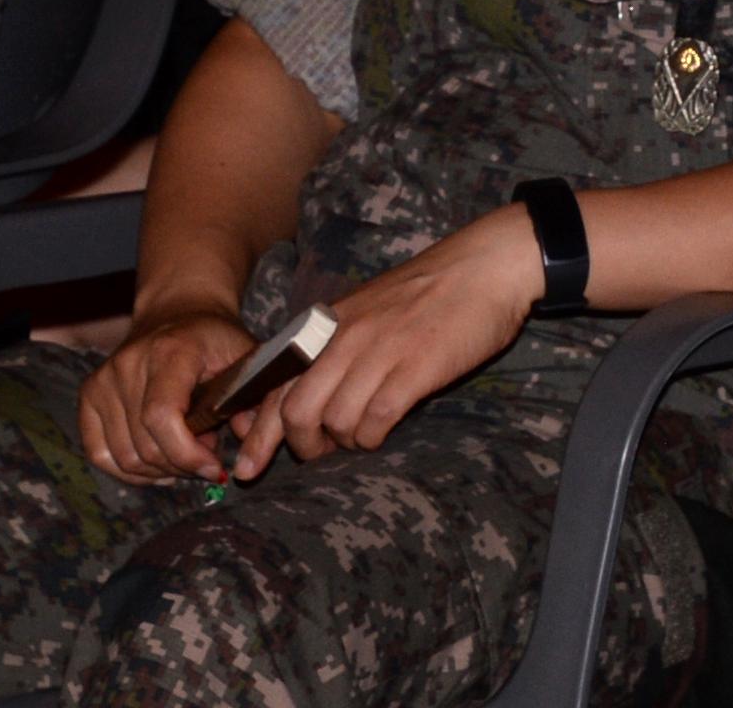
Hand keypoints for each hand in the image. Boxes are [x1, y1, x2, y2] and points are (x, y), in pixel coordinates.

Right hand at [79, 305, 258, 485]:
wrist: (178, 311)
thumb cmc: (216, 339)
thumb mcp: (247, 358)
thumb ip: (254, 401)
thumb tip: (250, 449)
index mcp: (171, 351)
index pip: (162, 416)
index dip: (186, 453)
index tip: (215, 468)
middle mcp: (129, 364)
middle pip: (144, 444)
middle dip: (181, 465)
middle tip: (206, 459)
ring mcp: (103, 380)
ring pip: (123, 456)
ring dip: (159, 470)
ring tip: (187, 454)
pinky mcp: (89, 394)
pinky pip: (99, 453)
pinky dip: (129, 470)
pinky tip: (158, 464)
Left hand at [228, 208, 540, 476]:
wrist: (486, 266)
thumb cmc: (428, 290)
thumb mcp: (365, 307)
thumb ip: (332, 342)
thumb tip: (306, 390)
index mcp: (327, 324)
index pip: (273, 385)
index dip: (257, 433)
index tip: (246, 467)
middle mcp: (343, 338)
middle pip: (296, 412)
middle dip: (302, 446)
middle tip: (321, 454)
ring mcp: (378, 352)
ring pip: (334, 420)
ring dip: (344, 442)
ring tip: (362, 436)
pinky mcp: (414, 368)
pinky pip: (375, 420)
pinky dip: (373, 437)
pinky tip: (383, 432)